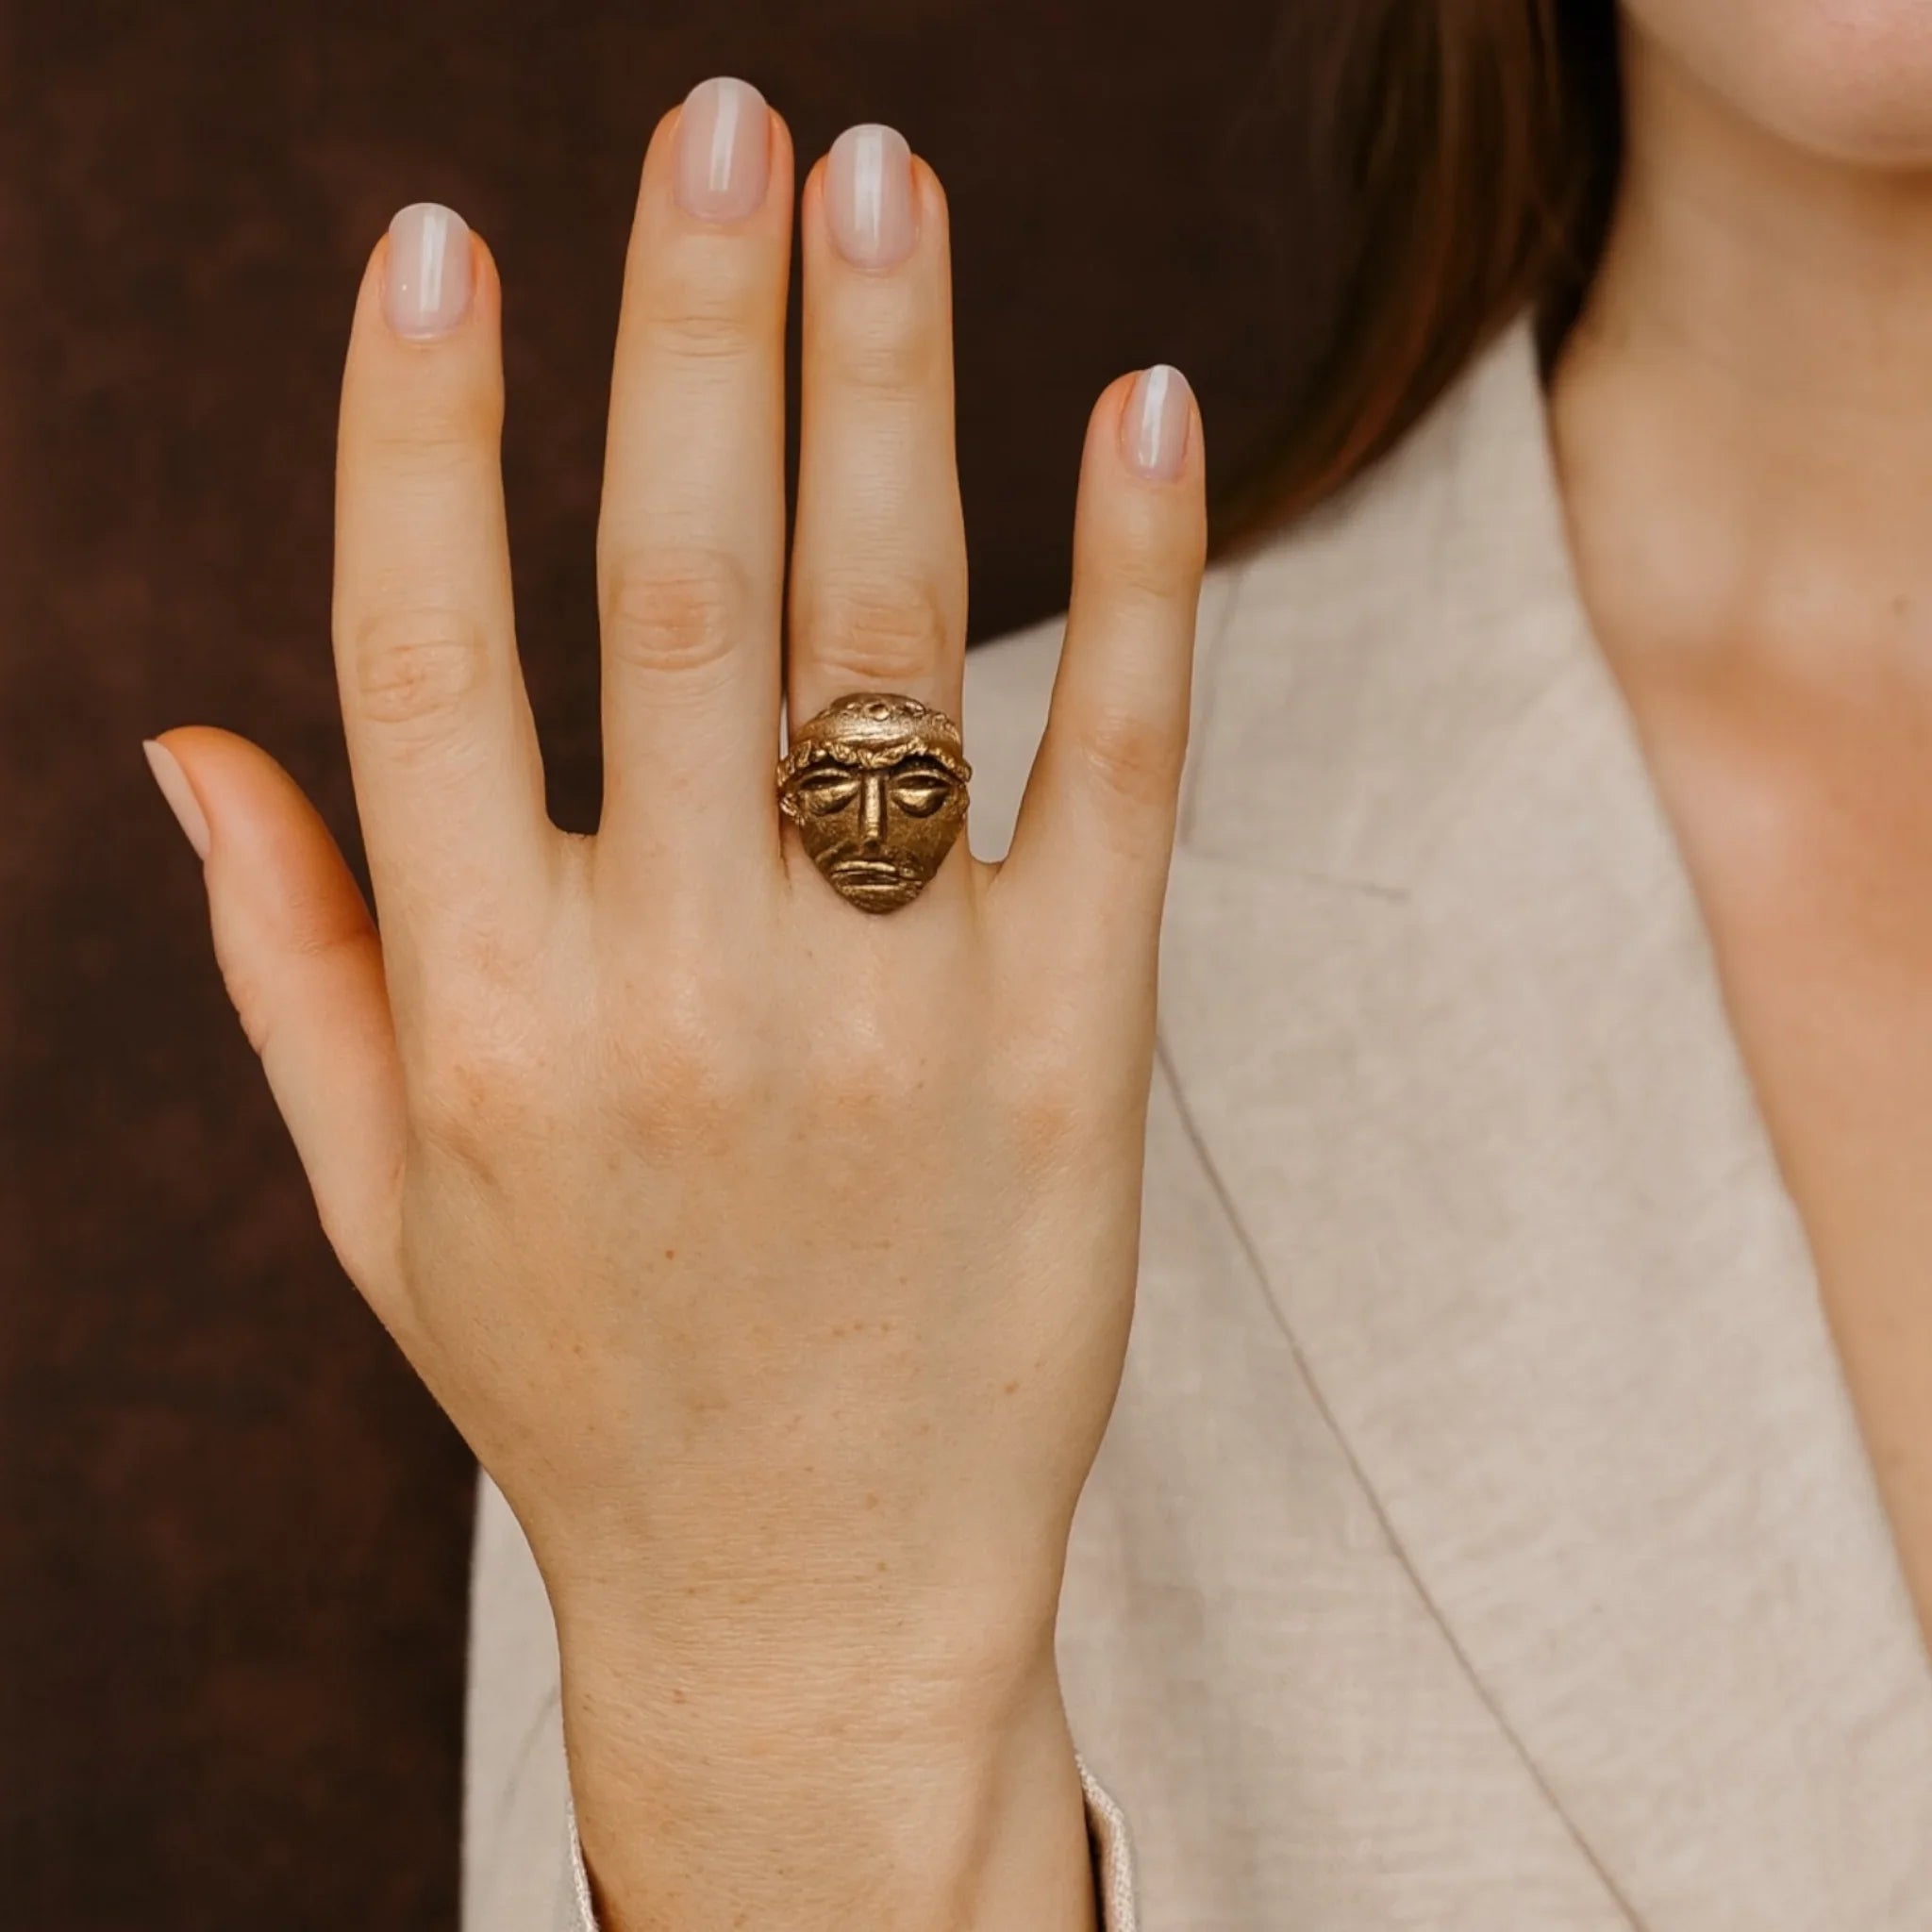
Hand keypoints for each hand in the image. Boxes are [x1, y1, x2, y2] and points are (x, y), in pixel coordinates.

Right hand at [146, 79, 1203, 1929]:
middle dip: (693, 326)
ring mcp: (893, 1022)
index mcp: (479, 1022)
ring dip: (885, 384)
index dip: (418, 428)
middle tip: (725, 116)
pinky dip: (1140, 581)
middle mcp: (677, 999)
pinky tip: (1137, 403)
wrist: (809, 1600)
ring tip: (884, 180)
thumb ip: (289, 968)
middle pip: (677, 590)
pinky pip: (1115, 772)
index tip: (440, 238)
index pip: (420, 653)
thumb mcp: (387, 1210)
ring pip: (889, 642)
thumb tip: (185, 737)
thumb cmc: (587, 1388)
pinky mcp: (1074, 1052)